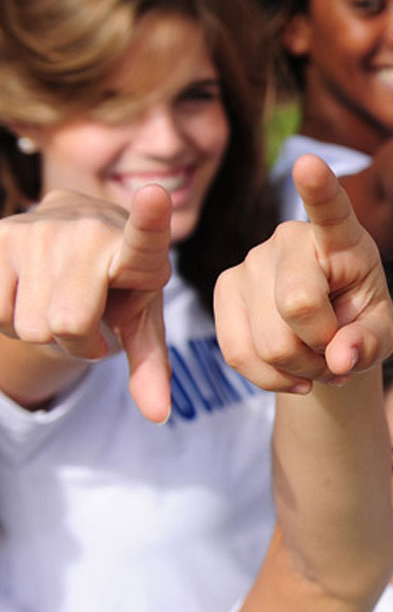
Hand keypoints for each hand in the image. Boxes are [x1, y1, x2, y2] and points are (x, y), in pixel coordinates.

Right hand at [0, 185, 172, 421]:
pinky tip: (29, 291)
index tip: (154, 196)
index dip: (149, 219)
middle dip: (77, 340)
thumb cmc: (119, 285)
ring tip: (59, 299)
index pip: (145, 236)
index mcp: (138, 250)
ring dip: (42, 328)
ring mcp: (39, 229)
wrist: (77, 231)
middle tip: (89, 320)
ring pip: (29, 324)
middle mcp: (88, 231)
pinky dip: (8, 317)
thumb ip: (151, 366)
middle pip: (67, 324)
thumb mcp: (141, 319)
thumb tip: (159, 415)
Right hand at [214, 154, 392, 393]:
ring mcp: (251, 260)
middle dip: (322, 347)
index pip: (330, 210)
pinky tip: (293, 373)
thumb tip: (341, 358)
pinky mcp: (224, 288)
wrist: (327, 337)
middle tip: (338, 354)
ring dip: (300, 368)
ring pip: (268, 340)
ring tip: (319, 362)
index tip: (308, 162)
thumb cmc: (361, 323)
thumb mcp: (381, 335)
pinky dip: (271, 378)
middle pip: (297, 305)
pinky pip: (238, 352)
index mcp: (342, 238)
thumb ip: (369, 344)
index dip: (318, 188)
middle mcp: (290, 238)